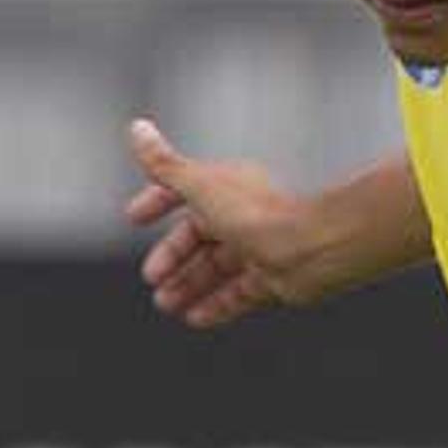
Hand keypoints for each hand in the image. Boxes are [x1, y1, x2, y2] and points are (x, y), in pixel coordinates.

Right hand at [124, 117, 306, 328]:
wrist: (313, 247)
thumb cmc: (260, 214)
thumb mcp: (199, 186)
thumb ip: (165, 164)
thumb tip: (138, 130)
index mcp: (226, 187)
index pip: (184, 191)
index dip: (156, 202)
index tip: (134, 219)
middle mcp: (243, 215)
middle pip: (199, 237)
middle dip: (172, 258)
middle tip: (152, 279)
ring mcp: (259, 248)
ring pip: (217, 269)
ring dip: (189, 286)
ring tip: (167, 304)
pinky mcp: (273, 279)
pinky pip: (239, 294)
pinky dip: (216, 305)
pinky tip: (195, 318)